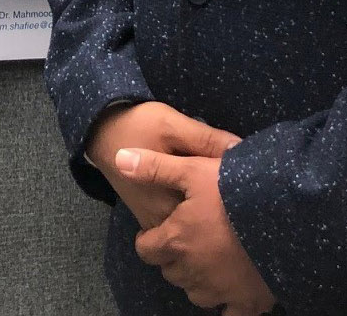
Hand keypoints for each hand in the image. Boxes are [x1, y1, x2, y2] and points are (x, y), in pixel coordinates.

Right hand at [85, 101, 240, 229]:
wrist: (100, 131)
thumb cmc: (138, 125)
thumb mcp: (173, 125)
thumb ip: (206, 139)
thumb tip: (241, 150)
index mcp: (172, 199)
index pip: (214, 206)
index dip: (233, 195)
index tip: (246, 180)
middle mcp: (163, 218)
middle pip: (203, 218)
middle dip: (222, 203)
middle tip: (238, 183)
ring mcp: (155, 220)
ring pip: (191, 221)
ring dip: (207, 207)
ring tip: (225, 189)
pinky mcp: (150, 215)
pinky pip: (178, 218)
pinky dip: (192, 208)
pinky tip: (203, 193)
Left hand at [117, 147, 276, 315]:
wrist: (285, 214)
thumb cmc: (234, 189)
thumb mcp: (192, 169)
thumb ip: (154, 168)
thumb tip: (120, 159)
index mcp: (176, 241)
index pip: (146, 250)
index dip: (149, 239)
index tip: (157, 230)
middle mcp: (193, 271)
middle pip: (171, 271)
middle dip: (173, 256)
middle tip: (187, 237)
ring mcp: (220, 290)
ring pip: (195, 292)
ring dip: (196, 278)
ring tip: (208, 257)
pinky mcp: (247, 302)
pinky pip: (228, 314)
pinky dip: (226, 305)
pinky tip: (231, 291)